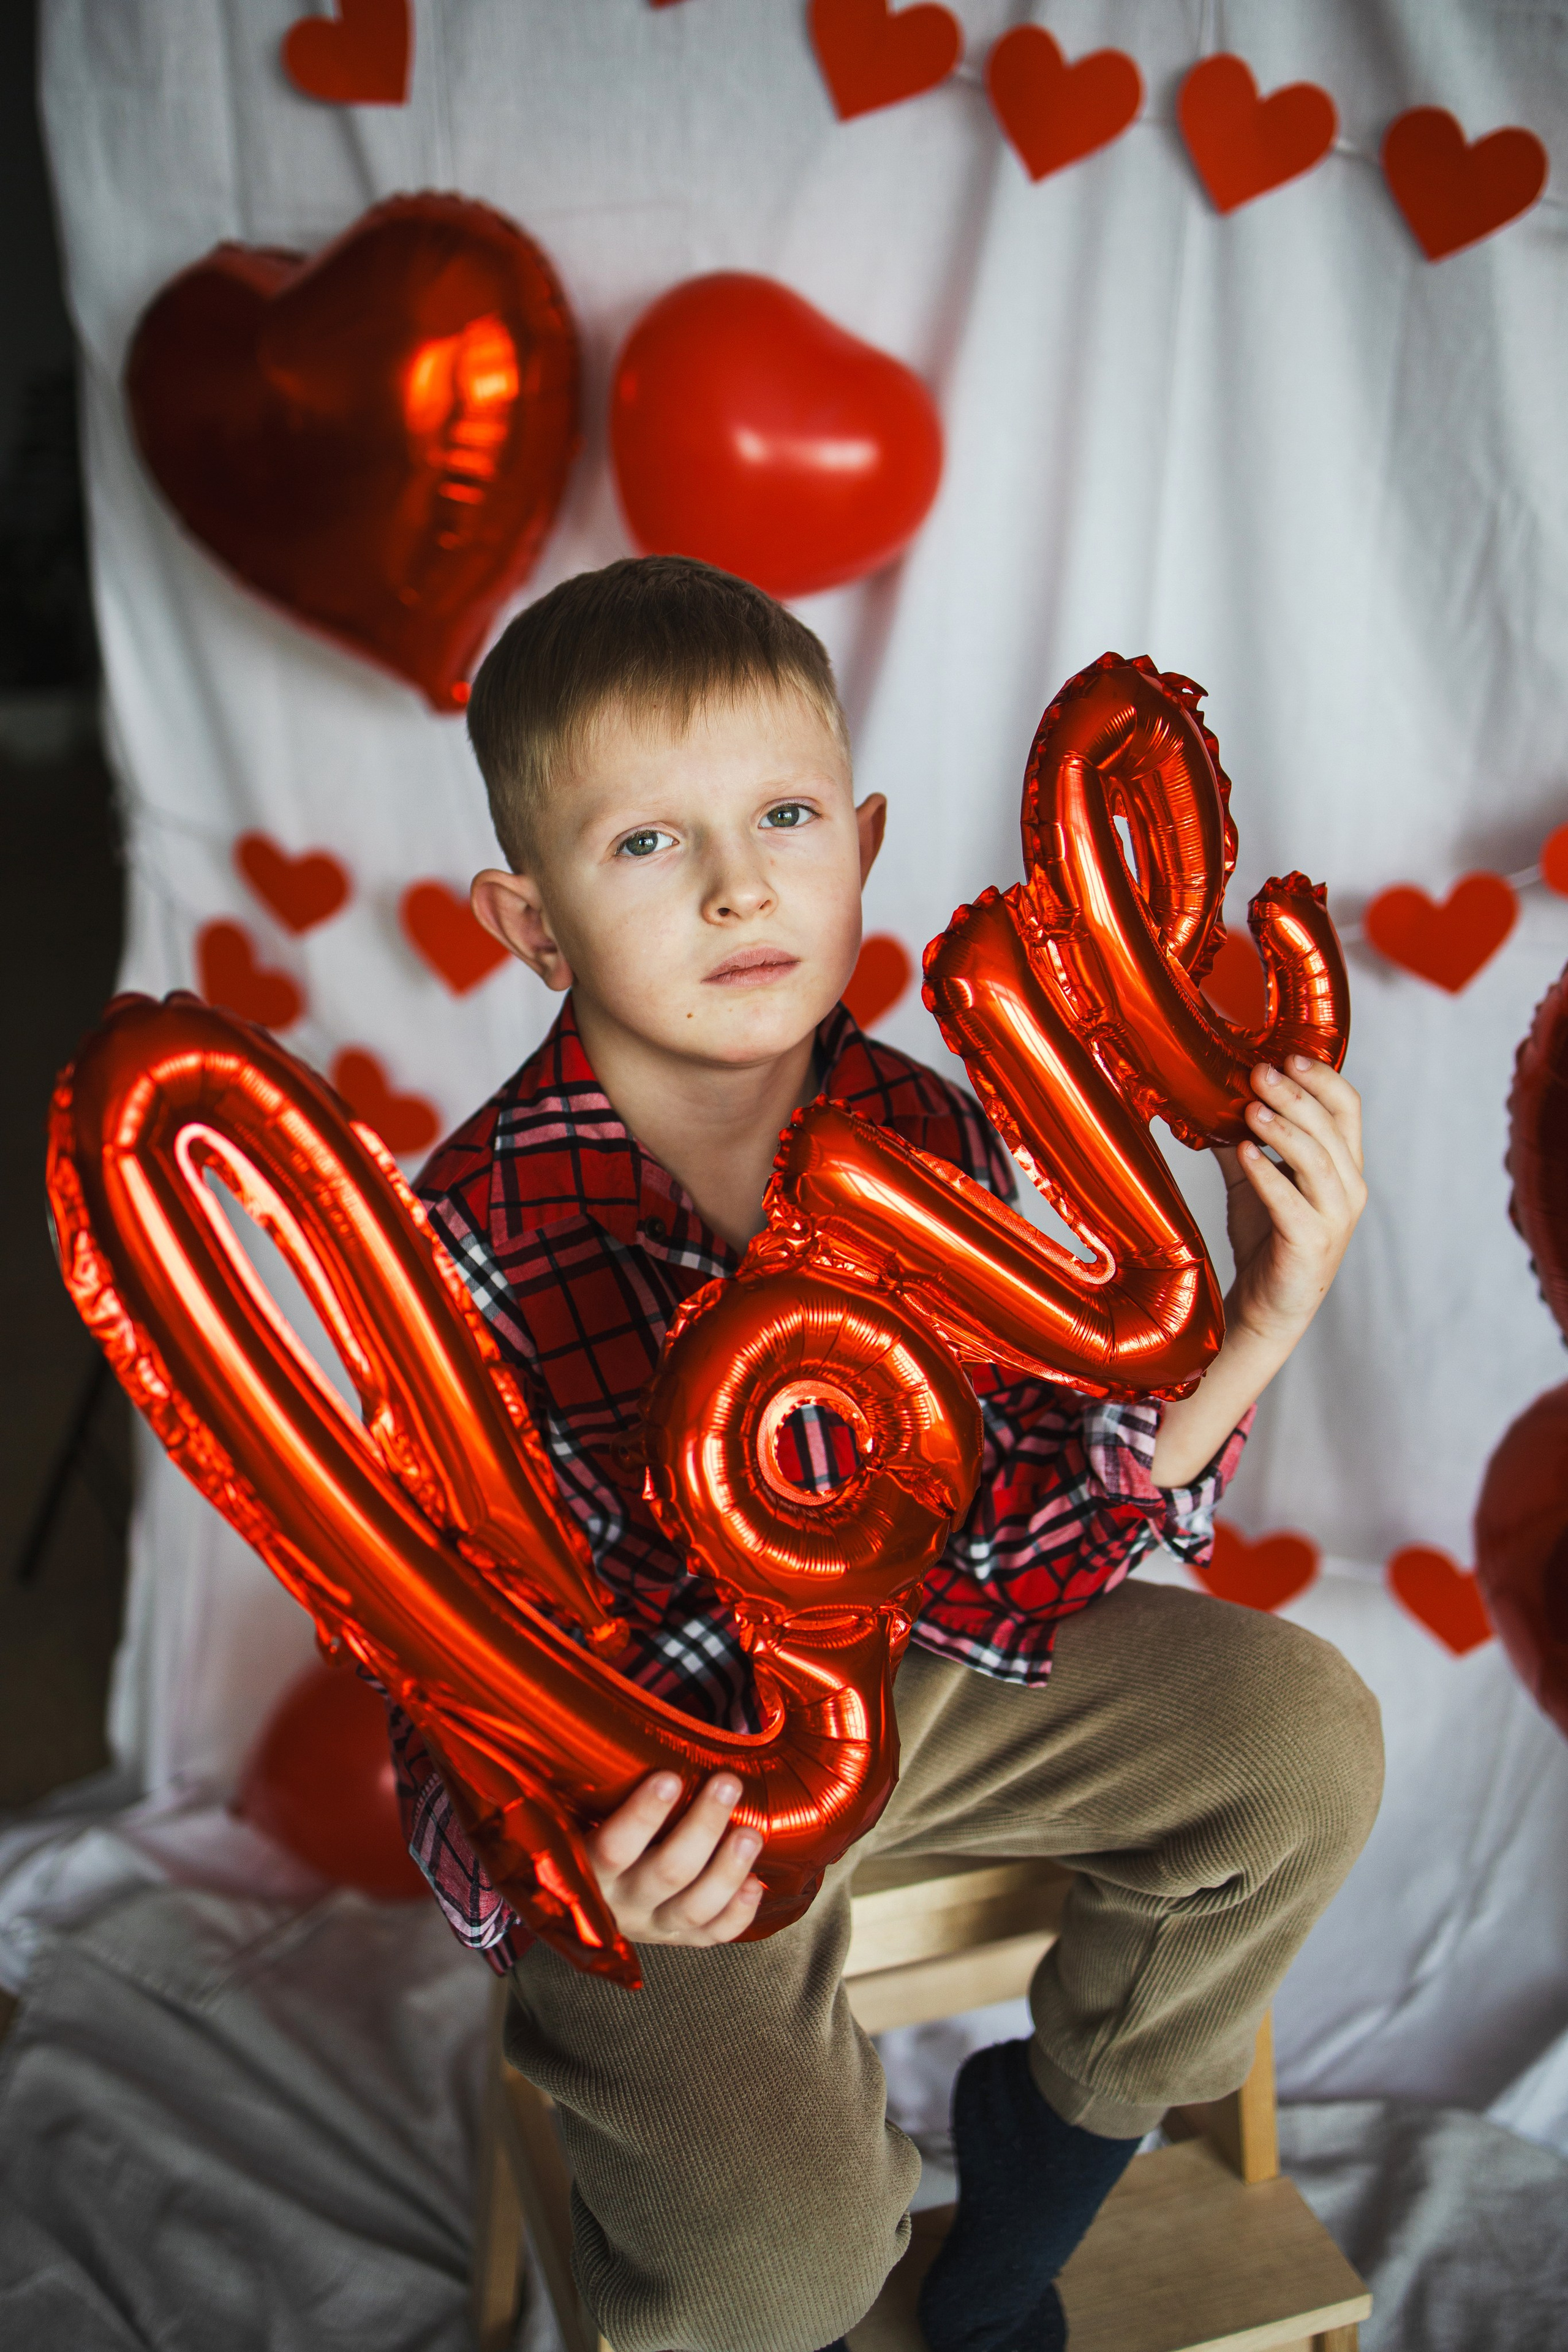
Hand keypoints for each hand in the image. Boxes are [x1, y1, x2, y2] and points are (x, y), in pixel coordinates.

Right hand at [588, 1770, 764, 1946]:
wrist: (586, 1891)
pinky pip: (712, 1935)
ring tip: (753, 1833)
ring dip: (728, 1869)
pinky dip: (737, 1912)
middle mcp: (619, 1901)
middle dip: (703, 1826)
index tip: (670, 1776)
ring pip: (694, 1906)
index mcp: (586, 1864)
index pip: (612, 1846)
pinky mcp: (679, 1937)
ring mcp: (651, 1924)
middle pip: (667, 1872)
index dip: (642, 1815)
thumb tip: (614, 1693)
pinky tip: (757, 1883)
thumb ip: (600, 1771)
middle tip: (728, 1783)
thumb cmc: (591, 1823)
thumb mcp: (582, 1803)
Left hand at [1219, 1054, 1365, 1345]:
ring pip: (1319, 1159)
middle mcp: (1349, 1188)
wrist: (1266, 1307)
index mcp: (1343, 1165)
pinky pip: (1291, 1201)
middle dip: (1296, 1094)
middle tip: (1259, 1071)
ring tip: (1250, 1109)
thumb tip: (1208, 1098)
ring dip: (1284, 1128)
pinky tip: (1243, 1153)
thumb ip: (1242, 1141)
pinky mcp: (1312, 1244)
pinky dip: (1267, 1173)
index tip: (1286, 1055)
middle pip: (1333, 1126)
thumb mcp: (1253, 1180)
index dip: (1322, 1077)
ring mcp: (1335, 1218)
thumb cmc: (1266, 1239)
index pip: (1348, 1107)